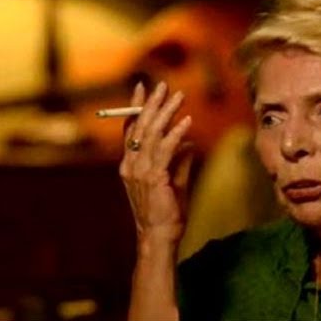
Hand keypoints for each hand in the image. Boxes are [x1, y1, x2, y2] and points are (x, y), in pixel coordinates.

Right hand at [119, 81, 194, 246]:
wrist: (160, 235)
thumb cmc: (166, 210)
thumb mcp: (174, 180)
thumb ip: (179, 160)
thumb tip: (188, 142)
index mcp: (131, 164)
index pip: (131, 129)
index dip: (137, 108)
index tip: (144, 88)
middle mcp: (131, 164)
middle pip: (140, 126)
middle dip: (153, 104)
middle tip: (163, 85)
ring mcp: (140, 171)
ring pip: (152, 133)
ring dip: (167, 113)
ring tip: (179, 97)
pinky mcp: (154, 177)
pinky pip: (166, 149)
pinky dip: (176, 133)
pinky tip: (186, 122)